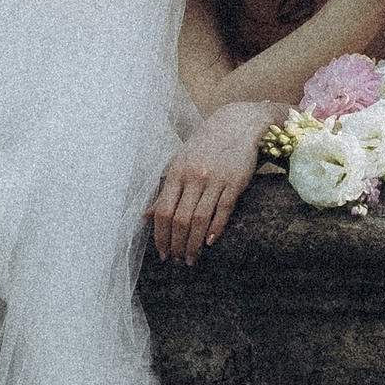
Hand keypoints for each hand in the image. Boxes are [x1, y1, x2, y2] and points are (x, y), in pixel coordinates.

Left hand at [146, 100, 274, 265]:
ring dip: (194, 244)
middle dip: (176, 245)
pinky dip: (215, 229)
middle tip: (176, 261)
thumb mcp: (181, 163)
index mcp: (177, 172)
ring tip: (191, 258)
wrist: (239, 123)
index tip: (161, 253)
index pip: (163, 211)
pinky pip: (223, 210)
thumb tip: (146, 216)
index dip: (160, 236)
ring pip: (200, 219)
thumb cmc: (206, 145)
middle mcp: (194, 176)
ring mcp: (215, 179)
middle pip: (180, 219)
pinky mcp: (235, 182)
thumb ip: (165, 191)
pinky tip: (210, 243)